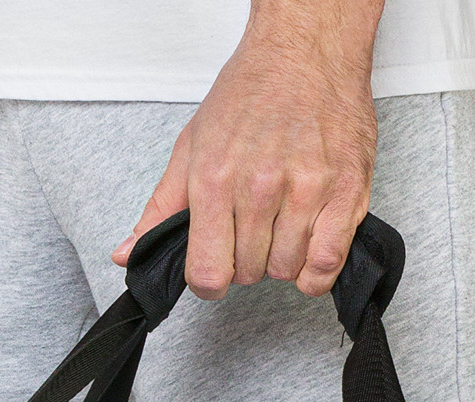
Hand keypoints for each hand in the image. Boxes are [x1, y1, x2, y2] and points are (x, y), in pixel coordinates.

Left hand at [114, 0, 382, 299]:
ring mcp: (307, 191)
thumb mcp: (192, 145)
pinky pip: (326, 265)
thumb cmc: (251, 92)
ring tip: (282, 223)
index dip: (208, 280)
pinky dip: (315, 270)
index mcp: (215, 179)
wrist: (307, 48)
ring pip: (286, 271)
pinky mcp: (346, 193)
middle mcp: (260, 188)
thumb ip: (161, 208)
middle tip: (252, 226)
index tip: (215, 266)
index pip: (207, 273)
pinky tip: (308, 247)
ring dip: (282, 259)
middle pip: (248, 273)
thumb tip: (128, 255)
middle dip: (246, 260)